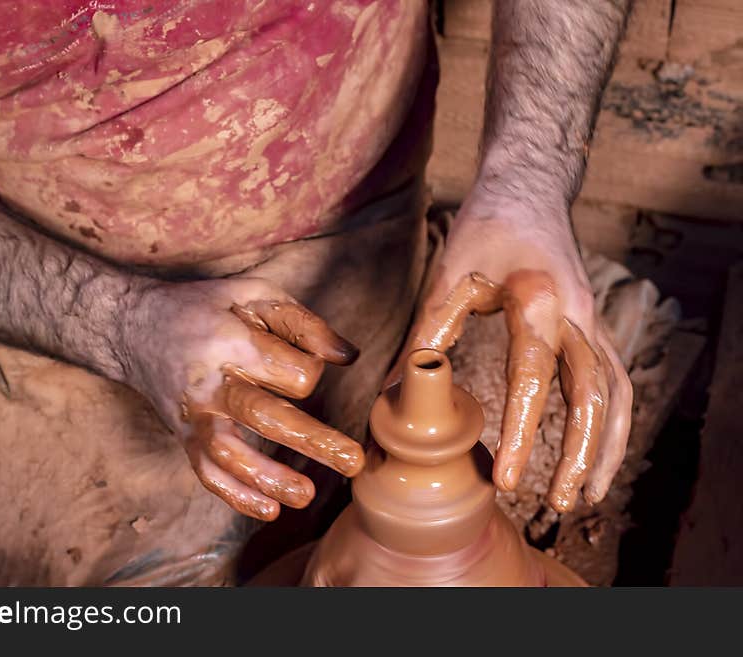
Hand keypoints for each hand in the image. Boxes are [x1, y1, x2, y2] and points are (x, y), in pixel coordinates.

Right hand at [121, 277, 363, 520]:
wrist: (133, 327)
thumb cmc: (204, 308)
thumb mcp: (253, 294)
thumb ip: (303, 323)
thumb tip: (348, 357)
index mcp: (231, 343)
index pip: (289, 372)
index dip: (310, 372)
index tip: (305, 366)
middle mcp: (209, 383)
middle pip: (264, 417)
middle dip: (311, 440)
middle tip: (353, 462)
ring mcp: (193, 416)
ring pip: (230, 455)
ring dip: (270, 479)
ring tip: (307, 496)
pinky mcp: (184, 437)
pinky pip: (207, 474)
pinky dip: (236, 496)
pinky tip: (269, 510)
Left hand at [388, 189, 632, 511]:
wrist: (528, 191)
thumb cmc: (485, 229)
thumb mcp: (448, 275)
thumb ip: (429, 335)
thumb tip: (399, 393)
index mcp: (537, 298)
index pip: (533, 375)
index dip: (522, 430)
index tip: (509, 478)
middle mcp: (578, 313)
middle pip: (592, 394)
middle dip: (578, 456)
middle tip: (553, 505)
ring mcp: (594, 321)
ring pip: (615, 394)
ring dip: (603, 449)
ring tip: (583, 498)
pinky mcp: (596, 328)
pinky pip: (617, 383)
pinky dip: (613, 427)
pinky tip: (599, 458)